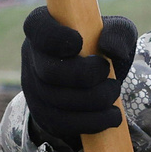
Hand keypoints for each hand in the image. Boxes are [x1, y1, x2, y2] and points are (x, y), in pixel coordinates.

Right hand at [20, 6, 137, 149]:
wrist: (96, 81)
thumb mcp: (116, 33)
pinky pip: (63, 123)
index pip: (37, 28)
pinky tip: (112, 116)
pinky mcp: (43, 114)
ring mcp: (34, 88)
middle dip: (85, 75)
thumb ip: (118, 33)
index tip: (79, 42)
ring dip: (94, 99)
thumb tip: (110, 48)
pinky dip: (92, 122)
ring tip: (114, 93)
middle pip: (50, 71)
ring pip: (57, 100)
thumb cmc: (102, 48)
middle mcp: (32, 57)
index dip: (55, 37)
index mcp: (43, 28)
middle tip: (106, 72)